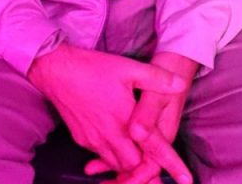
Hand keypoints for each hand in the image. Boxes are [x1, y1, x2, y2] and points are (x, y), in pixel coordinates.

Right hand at [84, 51, 198, 183]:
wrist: (55, 70)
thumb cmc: (92, 68)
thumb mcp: (129, 68)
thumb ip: (157, 78)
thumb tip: (179, 83)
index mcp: (125, 121)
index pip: (153, 150)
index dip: (172, 165)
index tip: (186, 179)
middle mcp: (109, 136)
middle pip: (133, 166)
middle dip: (146, 167)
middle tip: (156, 163)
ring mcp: (93, 140)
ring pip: (116, 164)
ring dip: (128, 164)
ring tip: (137, 157)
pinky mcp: (81, 139)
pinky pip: (101, 156)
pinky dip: (111, 157)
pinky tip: (116, 144)